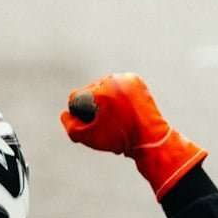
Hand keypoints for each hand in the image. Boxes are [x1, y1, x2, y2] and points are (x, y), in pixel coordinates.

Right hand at [61, 74, 206, 199]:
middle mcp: (112, 80)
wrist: (151, 138)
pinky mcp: (135, 79)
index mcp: (100, 91)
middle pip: (90, 91)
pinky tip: (123, 107)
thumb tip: (66, 112)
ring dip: (105, 98)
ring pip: (104, 86)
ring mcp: (125, 78)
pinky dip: (118, 94)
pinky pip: (118, 85)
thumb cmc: (119, 139)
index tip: (95, 125)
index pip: (75, 97)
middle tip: (108, 122)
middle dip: (94, 105)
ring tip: (117, 115)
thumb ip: (70, 125)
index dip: (81, 114)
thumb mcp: (88, 137)